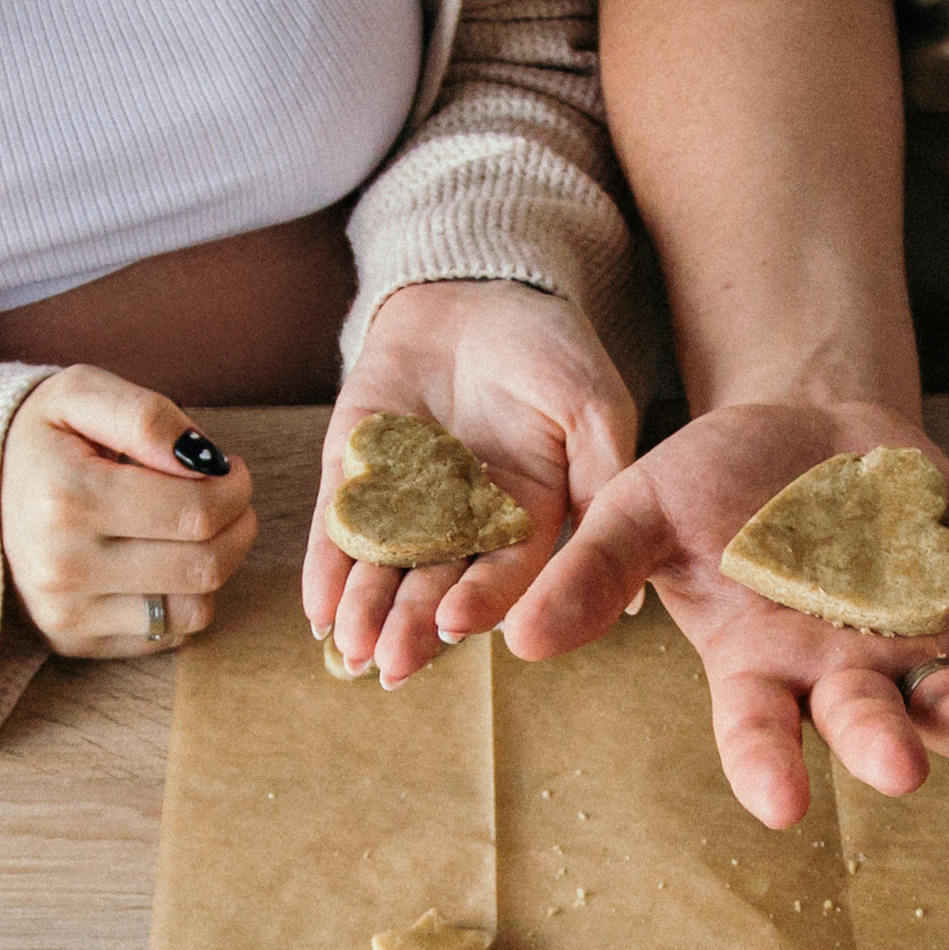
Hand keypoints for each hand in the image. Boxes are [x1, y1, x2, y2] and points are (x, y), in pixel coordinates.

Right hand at [0, 365, 255, 655]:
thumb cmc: (39, 439)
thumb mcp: (80, 395)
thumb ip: (145, 416)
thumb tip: (203, 460)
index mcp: (67, 498)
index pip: (196, 510)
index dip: (234, 488)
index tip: (230, 469)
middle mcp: (63, 566)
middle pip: (204, 565)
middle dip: (238, 526)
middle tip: (229, 498)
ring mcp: (66, 613)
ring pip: (195, 608)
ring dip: (216, 567)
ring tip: (196, 529)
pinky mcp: (74, 642)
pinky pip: (167, 635)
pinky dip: (180, 600)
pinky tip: (159, 562)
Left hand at [302, 281, 636, 683]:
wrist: (476, 284)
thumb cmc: (548, 346)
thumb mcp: (594, 406)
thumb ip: (606, 485)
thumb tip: (632, 597)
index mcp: (529, 521)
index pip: (505, 576)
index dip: (482, 603)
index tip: (458, 625)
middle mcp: (465, 525)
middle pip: (438, 586)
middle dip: (413, 626)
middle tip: (391, 665)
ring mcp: (406, 502)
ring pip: (384, 568)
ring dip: (367, 611)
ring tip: (351, 647)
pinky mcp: (354, 472)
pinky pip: (338, 526)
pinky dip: (326, 568)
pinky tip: (317, 608)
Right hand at [506, 401, 948, 826]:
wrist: (806, 420)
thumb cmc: (715, 481)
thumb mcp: (641, 511)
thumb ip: (593, 573)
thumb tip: (514, 641)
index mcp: (756, 670)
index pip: (757, 733)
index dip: (767, 769)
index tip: (782, 804)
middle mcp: (839, 676)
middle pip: (865, 726)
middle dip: (883, 747)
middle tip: (898, 770)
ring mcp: (913, 644)